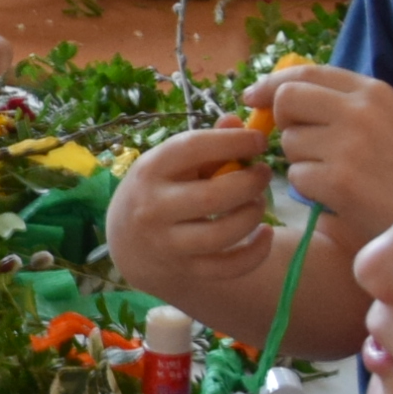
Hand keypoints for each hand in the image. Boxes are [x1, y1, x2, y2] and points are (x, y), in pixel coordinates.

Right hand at [103, 123, 285, 318]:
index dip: (233, 142)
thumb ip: (206, 144)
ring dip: (253, 214)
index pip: (193, 148)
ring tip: (257, 202)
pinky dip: (256, 251)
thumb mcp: (171, 163)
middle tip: (263, 175)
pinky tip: (265, 234)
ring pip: (223, 234)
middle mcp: (153, 208)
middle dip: (250, 182)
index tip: (258, 141)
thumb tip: (238, 123)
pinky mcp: (185, 270)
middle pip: (214, 196)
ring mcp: (168, 244)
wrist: (127, 244)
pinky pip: (229, 267)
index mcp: (150, 171)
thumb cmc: (158, 191)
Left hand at [262, 64, 392, 237]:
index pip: (307, 72)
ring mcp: (350, 143)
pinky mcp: (340, 179)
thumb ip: (340, 103)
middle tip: (304, 144)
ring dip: (301, 160)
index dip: (271, 83)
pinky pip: (296, 176)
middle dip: (283, 122)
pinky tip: (339, 194)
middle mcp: (361, 110)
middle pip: (287, 99)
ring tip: (338, 173)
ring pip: (289, 141)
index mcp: (373, 91)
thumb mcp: (384, 121)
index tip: (252, 95)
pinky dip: (309, 189)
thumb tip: (277, 93)